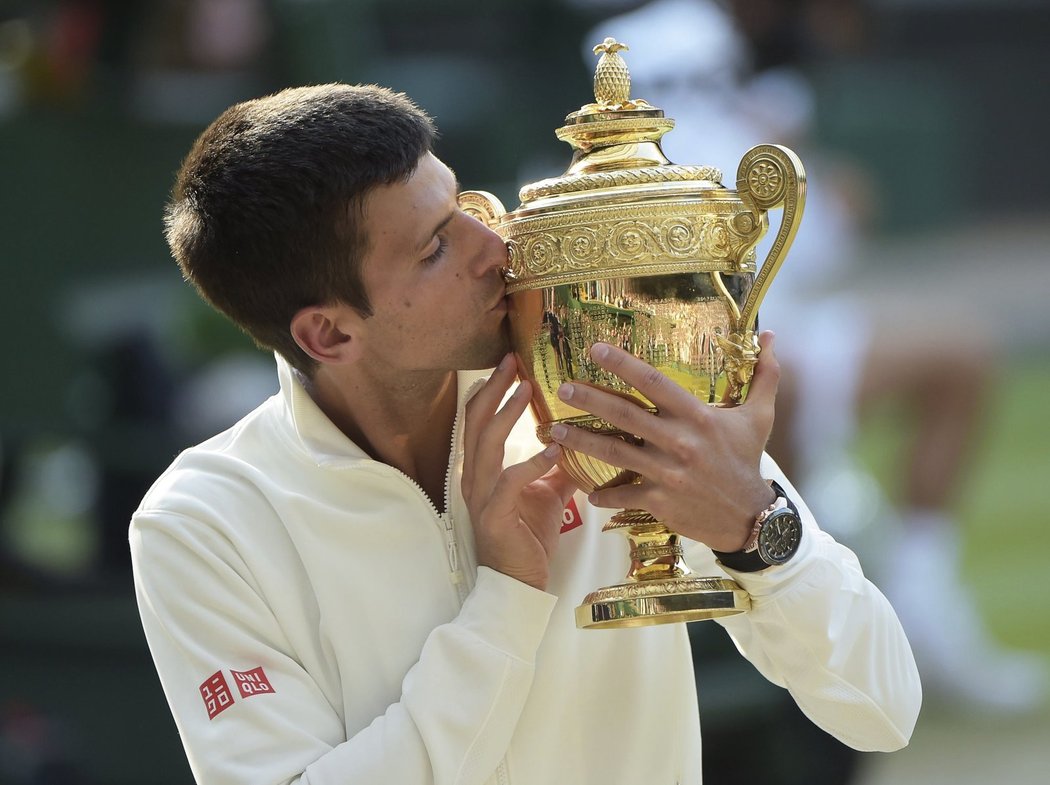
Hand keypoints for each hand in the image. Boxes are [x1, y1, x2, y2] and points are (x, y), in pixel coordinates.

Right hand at [462, 354, 577, 590]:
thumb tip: (578, 441)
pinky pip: (508, 482)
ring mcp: (481, 496)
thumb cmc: (529, 536)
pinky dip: (529, 463)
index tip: (510, 362)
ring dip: (506, 415)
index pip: (478, 419)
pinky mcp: (494, 516)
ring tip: (526, 390)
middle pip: (476, 422)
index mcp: (482, 468)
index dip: (491, 389)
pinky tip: (552, 450)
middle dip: (494, 389)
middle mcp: (475, 477)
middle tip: (513, 361)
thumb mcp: (547, 494)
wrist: (519, 582)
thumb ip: (555, 467)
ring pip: (486, 445)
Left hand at [548, 331, 780, 551]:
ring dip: (582, 440)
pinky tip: (585, 490)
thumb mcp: (760, 417)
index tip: (594, 350)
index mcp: (697, 416)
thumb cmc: (748, 460)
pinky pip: (623, 494)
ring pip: (615, 453)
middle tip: (562, 388)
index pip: (654, 383)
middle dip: (590, 399)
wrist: (749, 516)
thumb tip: (772, 335)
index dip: (623, 364)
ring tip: (554, 430)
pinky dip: (603, 494)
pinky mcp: (659, 501)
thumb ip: (764, 375)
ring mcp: (666, 473)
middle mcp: (678, 441)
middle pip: (625, 415)